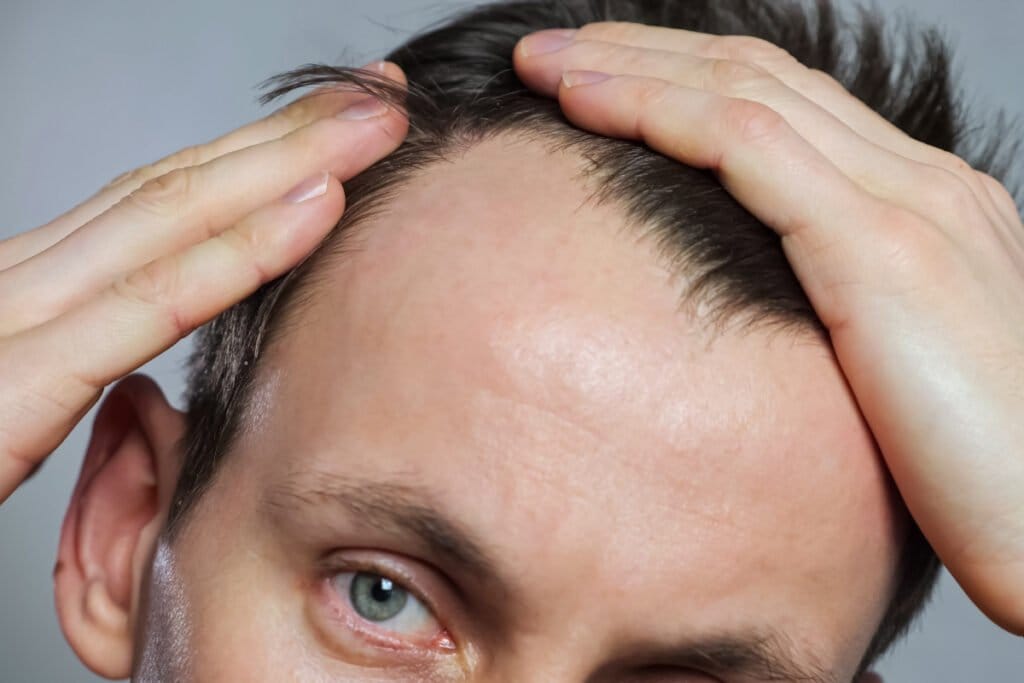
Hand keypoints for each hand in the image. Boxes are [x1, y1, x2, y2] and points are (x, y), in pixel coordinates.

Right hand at [0, 62, 408, 503]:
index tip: (346, 130)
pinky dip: (230, 258)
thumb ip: (76, 366)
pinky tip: (310, 217)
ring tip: (375, 127)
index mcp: (32, 290)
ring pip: (166, 223)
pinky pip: (134, 309)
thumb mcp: (8, 401)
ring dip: (284, 168)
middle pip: (176, 190)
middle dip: (290, 138)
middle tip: (382, 97)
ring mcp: (3, 321)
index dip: (260, 160)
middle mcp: (20, 283)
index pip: (164, 205)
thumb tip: (150, 380)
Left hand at [514, 24, 1023, 634]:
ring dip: (628, 69)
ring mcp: (906, 205)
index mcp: (923, 207)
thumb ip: (830, 318)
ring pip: (738, 93)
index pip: (782, 105)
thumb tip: (746, 316)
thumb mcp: (889, 371)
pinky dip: (657, 113)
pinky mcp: (880, 250)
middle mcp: (919, 184)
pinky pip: (745, 146)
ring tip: (542, 62)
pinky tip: (586, 103)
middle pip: (755, 75)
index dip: (681, 79)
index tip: (596, 80)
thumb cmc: (972, 476)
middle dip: (643, 53)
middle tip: (552, 50)